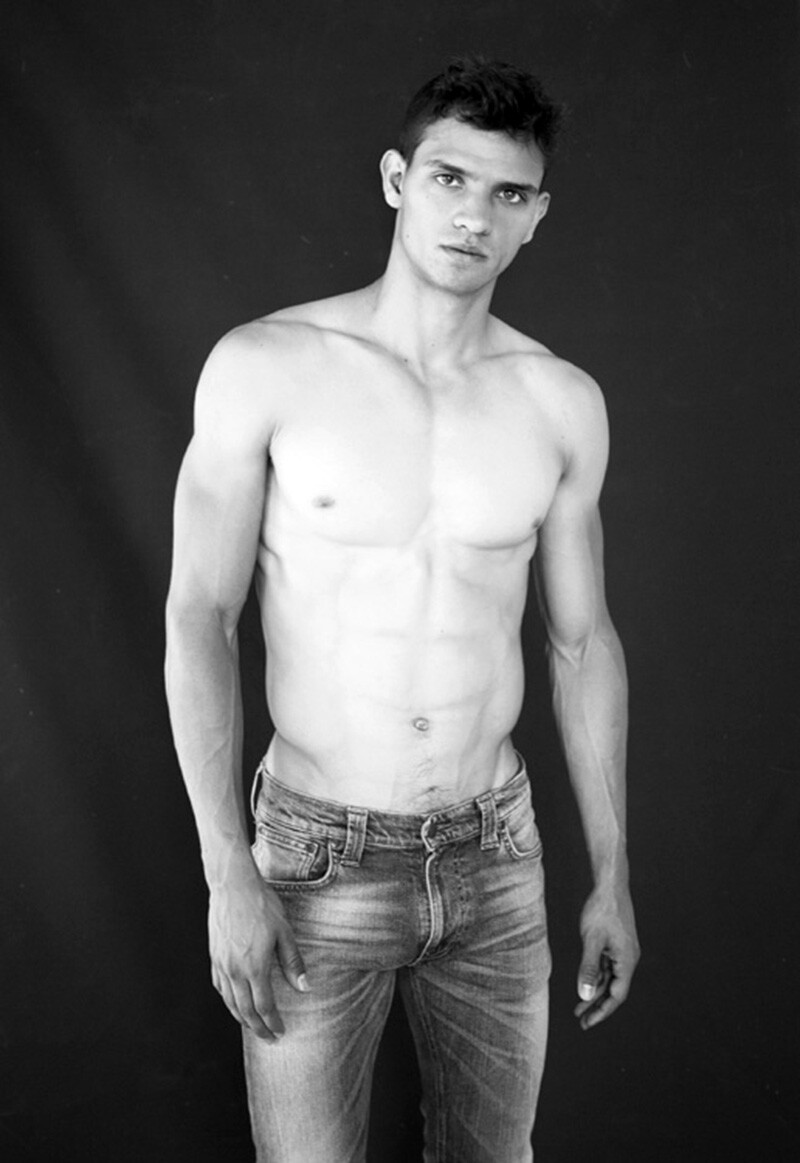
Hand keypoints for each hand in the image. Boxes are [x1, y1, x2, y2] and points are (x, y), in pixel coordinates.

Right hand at [208, 871, 308, 1041]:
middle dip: (258, 1028)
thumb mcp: (284, 932)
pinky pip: (219, 986)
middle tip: (268, 1038)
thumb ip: (293, 963)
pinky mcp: (214, 955)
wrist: (233, 885)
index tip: (280, 1032)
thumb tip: (305, 988)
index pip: (264, 1006)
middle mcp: (235, 971)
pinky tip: (233, 1000)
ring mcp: (221, 964)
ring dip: (241, 1017)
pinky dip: (227, 1000)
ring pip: (229, 1001)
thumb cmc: (261, 905)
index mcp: (254, 967)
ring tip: (252, 1025)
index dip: (273, 1023)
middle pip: (245, 1010)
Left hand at [575, 883, 638, 1029]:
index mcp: (627, 960)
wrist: (610, 885)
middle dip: (598, 1006)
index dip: (602, 1011)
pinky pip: (607, 967)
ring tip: (579, 1008)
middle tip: (582, 1022)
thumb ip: (588, 968)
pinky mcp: (617, 944)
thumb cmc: (602, 910)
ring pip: (610, 978)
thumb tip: (584, 995)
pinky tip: (585, 984)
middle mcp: (628, 959)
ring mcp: (623, 951)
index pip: (617, 995)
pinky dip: (596, 976)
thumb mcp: (591, 940)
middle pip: (614, 990)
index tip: (588, 1023)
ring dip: (595, 992)